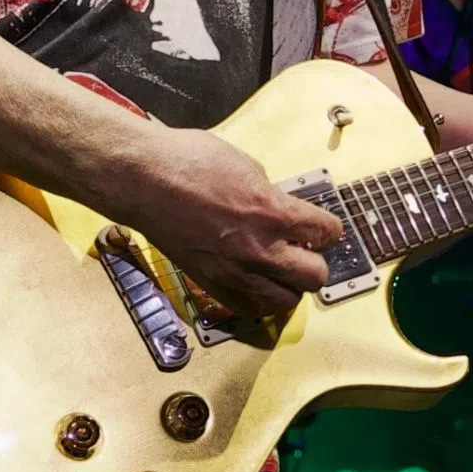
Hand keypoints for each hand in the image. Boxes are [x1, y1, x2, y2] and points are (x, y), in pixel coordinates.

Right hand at [116, 127, 346, 320]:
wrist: (144, 180)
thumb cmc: (187, 162)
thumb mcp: (246, 165)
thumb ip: (270, 195)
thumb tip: (280, 209)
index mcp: (273, 212)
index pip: (327, 232)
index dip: (328, 228)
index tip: (321, 227)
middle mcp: (259, 248)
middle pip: (315, 277)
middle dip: (315, 262)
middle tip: (304, 251)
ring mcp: (234, 271)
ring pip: (285, 300)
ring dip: (290, 285)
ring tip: (281, 269)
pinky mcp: (211, 282)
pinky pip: (248, 308)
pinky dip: (258, 300)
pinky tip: (256, 282)